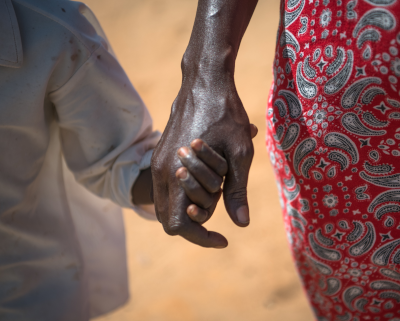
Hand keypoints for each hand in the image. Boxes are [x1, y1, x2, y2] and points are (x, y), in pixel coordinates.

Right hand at [151, 76, 256, 247]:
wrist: (205, 81)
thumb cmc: (226, 115)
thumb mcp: (239, 154)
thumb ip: (236, 191)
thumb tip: (241, 223)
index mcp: (176, 175)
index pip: (178, 226)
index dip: (199, 237)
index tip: (222, 238)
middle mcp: (160, 171)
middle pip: (168, 219)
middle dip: (194, 222)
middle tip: (220, 205)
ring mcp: (157, 162)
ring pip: (166, 204)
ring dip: (189, 206)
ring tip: (215, 191)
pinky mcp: (160, 153)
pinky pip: (168, 186)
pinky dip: (184, 192)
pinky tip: (208, 177)